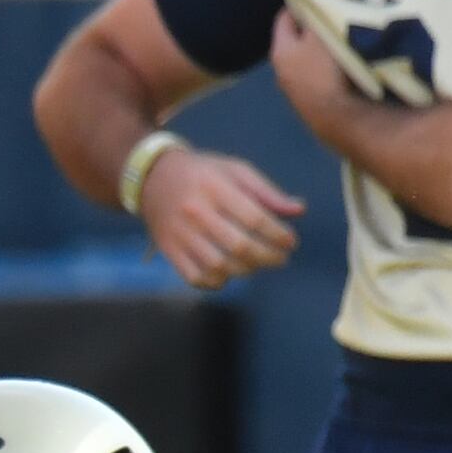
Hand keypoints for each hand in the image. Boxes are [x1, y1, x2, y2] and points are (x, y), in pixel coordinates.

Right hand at [133, 142, 300, 290]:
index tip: (291, 241)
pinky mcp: (169, 249)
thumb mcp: (235, 170)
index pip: (255, 218)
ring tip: (258, 264)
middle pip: (239, 245)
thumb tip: (299, 210)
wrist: (153, 178)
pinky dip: (216, 282)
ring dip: (246, 270)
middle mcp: (195, 211)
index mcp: (216, 188)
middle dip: (268, 257)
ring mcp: (180, 233)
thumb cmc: (204, 173)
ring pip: (219, 265)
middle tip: (282, 258)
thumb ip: (267, 191)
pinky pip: (195, 276)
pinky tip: (229, 274)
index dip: (279, 234)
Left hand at [265, 5, 383, 148]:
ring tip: (351, 34)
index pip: (285, 18)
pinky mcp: (320, 105)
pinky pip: (327, 77)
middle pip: (299, 40)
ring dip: (328, 49)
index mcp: (280, 52)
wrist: (344, 120)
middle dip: (317, 26)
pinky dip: (337, 68)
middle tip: (338, 11)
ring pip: (314, 61)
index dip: (301, 2)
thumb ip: (316, 14)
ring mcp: (302, 93)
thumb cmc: (329, 70)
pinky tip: (355, 61)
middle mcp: (284, 74)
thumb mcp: (321, 33)